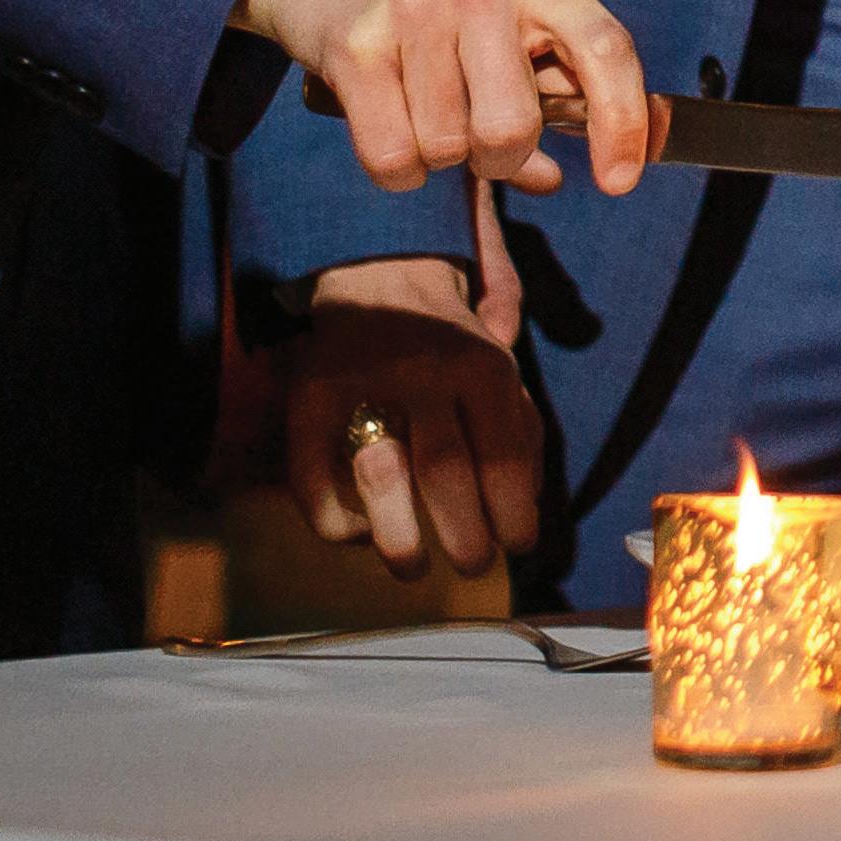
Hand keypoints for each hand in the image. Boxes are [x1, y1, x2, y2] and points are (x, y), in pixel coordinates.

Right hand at [236, 0, 649, 199]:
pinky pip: (392, 157)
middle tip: (471, 129)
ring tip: (419, 106)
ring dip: (436, 157)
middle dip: (496, 157)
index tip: (620, 181)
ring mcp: (416, 10)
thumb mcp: (502, 25)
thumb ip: (538, 97)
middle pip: (513, 128)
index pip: (606, 48)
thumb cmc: (433, 4)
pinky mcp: (357, 45)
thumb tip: (553, 179)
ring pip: (447, 150)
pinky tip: (387, 123)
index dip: (624, 120)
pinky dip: (395, 168)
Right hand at [282, 240, 541, 579]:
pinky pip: (314, 473)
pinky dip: (334, 519)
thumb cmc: (452, 342)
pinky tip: (358, 532)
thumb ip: (521, 431)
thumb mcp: (500, 367)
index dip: (514, 516)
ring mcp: (363, 380)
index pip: (504, 458)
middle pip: (445, 474)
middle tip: (471, 565)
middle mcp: (424, 370)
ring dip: (400, 539)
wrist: (382, 272)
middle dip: (463, 539)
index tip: (516, 547)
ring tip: (412, 569)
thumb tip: (527, 507)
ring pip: (381, 475)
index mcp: (482, 366)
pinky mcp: (312, 393)